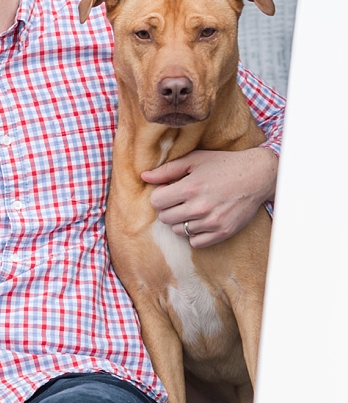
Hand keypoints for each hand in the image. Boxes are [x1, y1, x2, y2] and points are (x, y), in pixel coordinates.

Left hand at [141, 148, 276, 247]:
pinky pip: (195, 242)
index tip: (168, 191)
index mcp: (190, 188)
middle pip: (165, 218)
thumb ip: (167, 170)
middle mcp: (199, 207)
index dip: (159, 196)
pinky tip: (201, 221)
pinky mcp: (223, 232)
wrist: (258, 176)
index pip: (156, 202)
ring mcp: (212, 222)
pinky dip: (194, 234)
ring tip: (192, 209)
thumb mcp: (194, 160)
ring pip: (178, 231)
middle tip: (179, 200)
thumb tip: (144, 177)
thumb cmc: (223, 165)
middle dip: (168, 208)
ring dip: (181, 221)